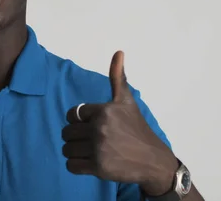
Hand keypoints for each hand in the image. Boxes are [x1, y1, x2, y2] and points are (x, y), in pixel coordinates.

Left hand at [61, 51, 177, 195]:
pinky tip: (90, 162)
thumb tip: (119, 52)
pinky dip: (76, 165)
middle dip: (76, 137)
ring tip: (91, 151)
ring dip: (75, 152)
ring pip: (66, 149)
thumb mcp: (126, 101)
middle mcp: (100, 128)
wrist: (153, 160)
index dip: (79, 121)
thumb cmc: (136, 128)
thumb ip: (118, 77)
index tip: (92, 125)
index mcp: (104, 110)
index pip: (72, 115)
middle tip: (93, 140)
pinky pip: (71, 165)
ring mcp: (99, 149)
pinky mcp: (98, 167)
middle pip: (66, 132)